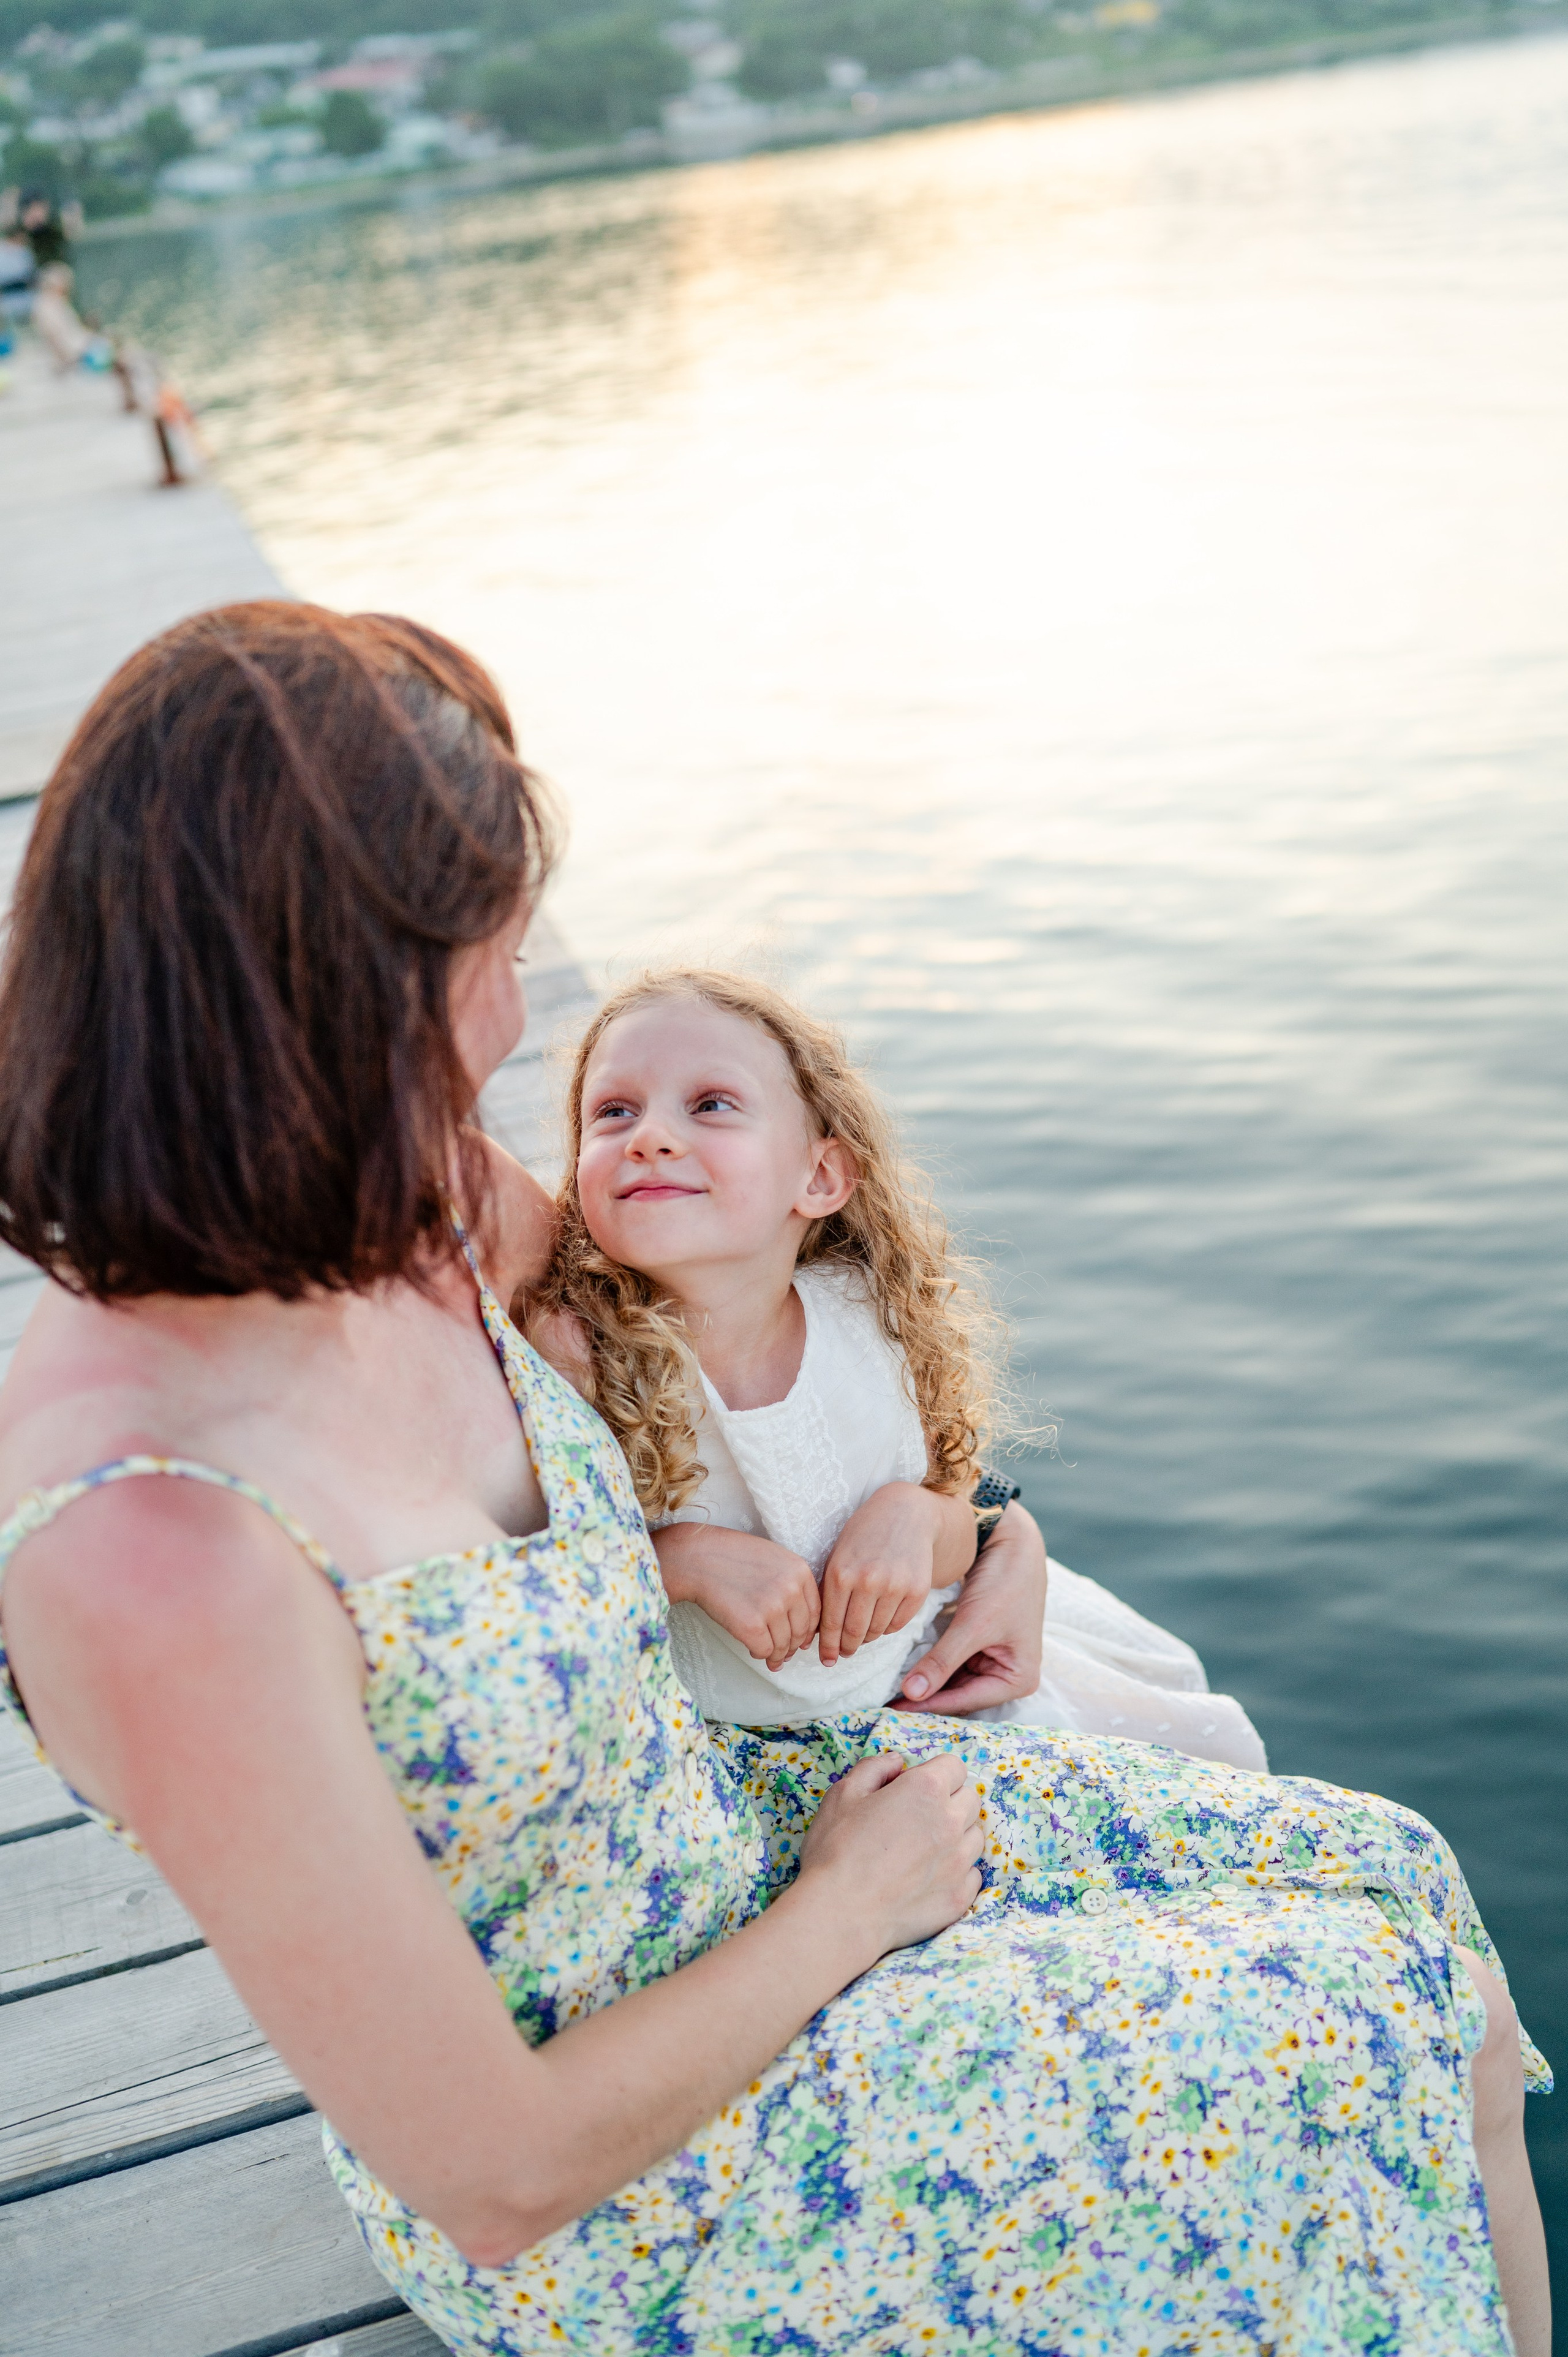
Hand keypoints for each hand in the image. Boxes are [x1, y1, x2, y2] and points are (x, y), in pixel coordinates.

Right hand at [653, 1524, 820, 1668]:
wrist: (698, 1557)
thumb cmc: (732, 1557)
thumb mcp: (774, 1559)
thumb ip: (792, 1584)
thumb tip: (801, 1624)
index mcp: (800, 1571)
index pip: (815, 1612)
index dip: (807, 1630)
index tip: (800, 1639)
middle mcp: (791, 1589)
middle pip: (802, 1631)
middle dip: (793, 1646)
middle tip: (784, 1653)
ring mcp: (772, 1607)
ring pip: (784, 1644)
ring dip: (777, 1654)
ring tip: (769, 1655)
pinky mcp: (752, 1626)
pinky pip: (765, 1650)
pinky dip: (760, 1655)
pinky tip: (753, 1650)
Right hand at [798, 1749, 982, 1954]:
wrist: (841, 1914)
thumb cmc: (836, 1851)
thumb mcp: (843, 1794)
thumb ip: (874, 1768)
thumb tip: (897, 1763)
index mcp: (926, 1790)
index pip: (954, 1766)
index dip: (935, 1773)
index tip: (916, 1788)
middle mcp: (951, 1822)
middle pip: (970, 1799)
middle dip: (949, 1802)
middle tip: (918, 1819)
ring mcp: (960, 1862)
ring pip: (975, 1836)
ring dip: (956, 1836)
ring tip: (924, 1850)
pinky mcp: (961, 1897)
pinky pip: (973, 1874)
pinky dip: (957, 1872)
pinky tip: (929, 1878)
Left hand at [819, 1481, 949, 1663]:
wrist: (906, 1513)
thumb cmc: (865, 1535)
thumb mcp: (839, 1555)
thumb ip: (830, 1591)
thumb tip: (821, 1634)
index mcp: (841, 1573)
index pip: (831, 1624)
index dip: (828, 1647)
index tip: (827, 1659)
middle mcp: (868, 1581)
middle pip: (854, 1633)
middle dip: (846, 1648)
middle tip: (844, 1653)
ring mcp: (895, 1586)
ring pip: (876, 1632)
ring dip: (867, 1638)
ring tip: (862, 1633)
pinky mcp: (918, 1590)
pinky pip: (897, 1624)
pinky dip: (887, 1627)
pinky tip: (882, 1618)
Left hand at [892, 1502, 1046, 1714]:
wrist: (1012, 1545)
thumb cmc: (1004, 1583)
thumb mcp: (973, 1624)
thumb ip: (942, 1661)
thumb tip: (911, 1693)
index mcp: (1019, 1680)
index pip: (967, 1701)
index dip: (929, 1705)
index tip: (894, 1708)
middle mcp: (1009, 1678)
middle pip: (960, 1695)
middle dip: (926, 1696)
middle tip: (886, 1703)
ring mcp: (995, 1663)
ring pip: (953, 1682)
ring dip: (926, 1683)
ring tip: (891, 1692)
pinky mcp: (981, 1648)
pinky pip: (952, 1664)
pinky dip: (932, 1666)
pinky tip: (907, 1671)